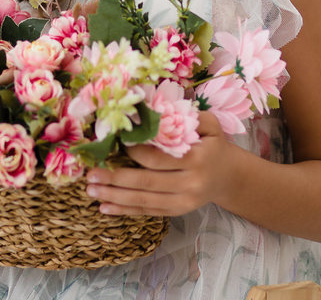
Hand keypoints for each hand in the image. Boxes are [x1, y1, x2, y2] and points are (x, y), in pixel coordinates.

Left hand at [84, 112, 233, 216]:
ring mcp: (184, 201)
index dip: (135, 153)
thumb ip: (188, 117)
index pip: (160, 159)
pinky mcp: (177, 211)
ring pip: (144, 200)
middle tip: (91, 175)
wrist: (229, 176)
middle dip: (116, 179)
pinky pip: (148, 211)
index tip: (115, 145)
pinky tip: (105, 207)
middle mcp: (190, 183)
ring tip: (91, 191)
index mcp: (197, 159)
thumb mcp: (210, 126)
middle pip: (147, 182)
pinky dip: (125, 210)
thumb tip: (153, 110)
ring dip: (115, 196)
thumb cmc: (214, 145)